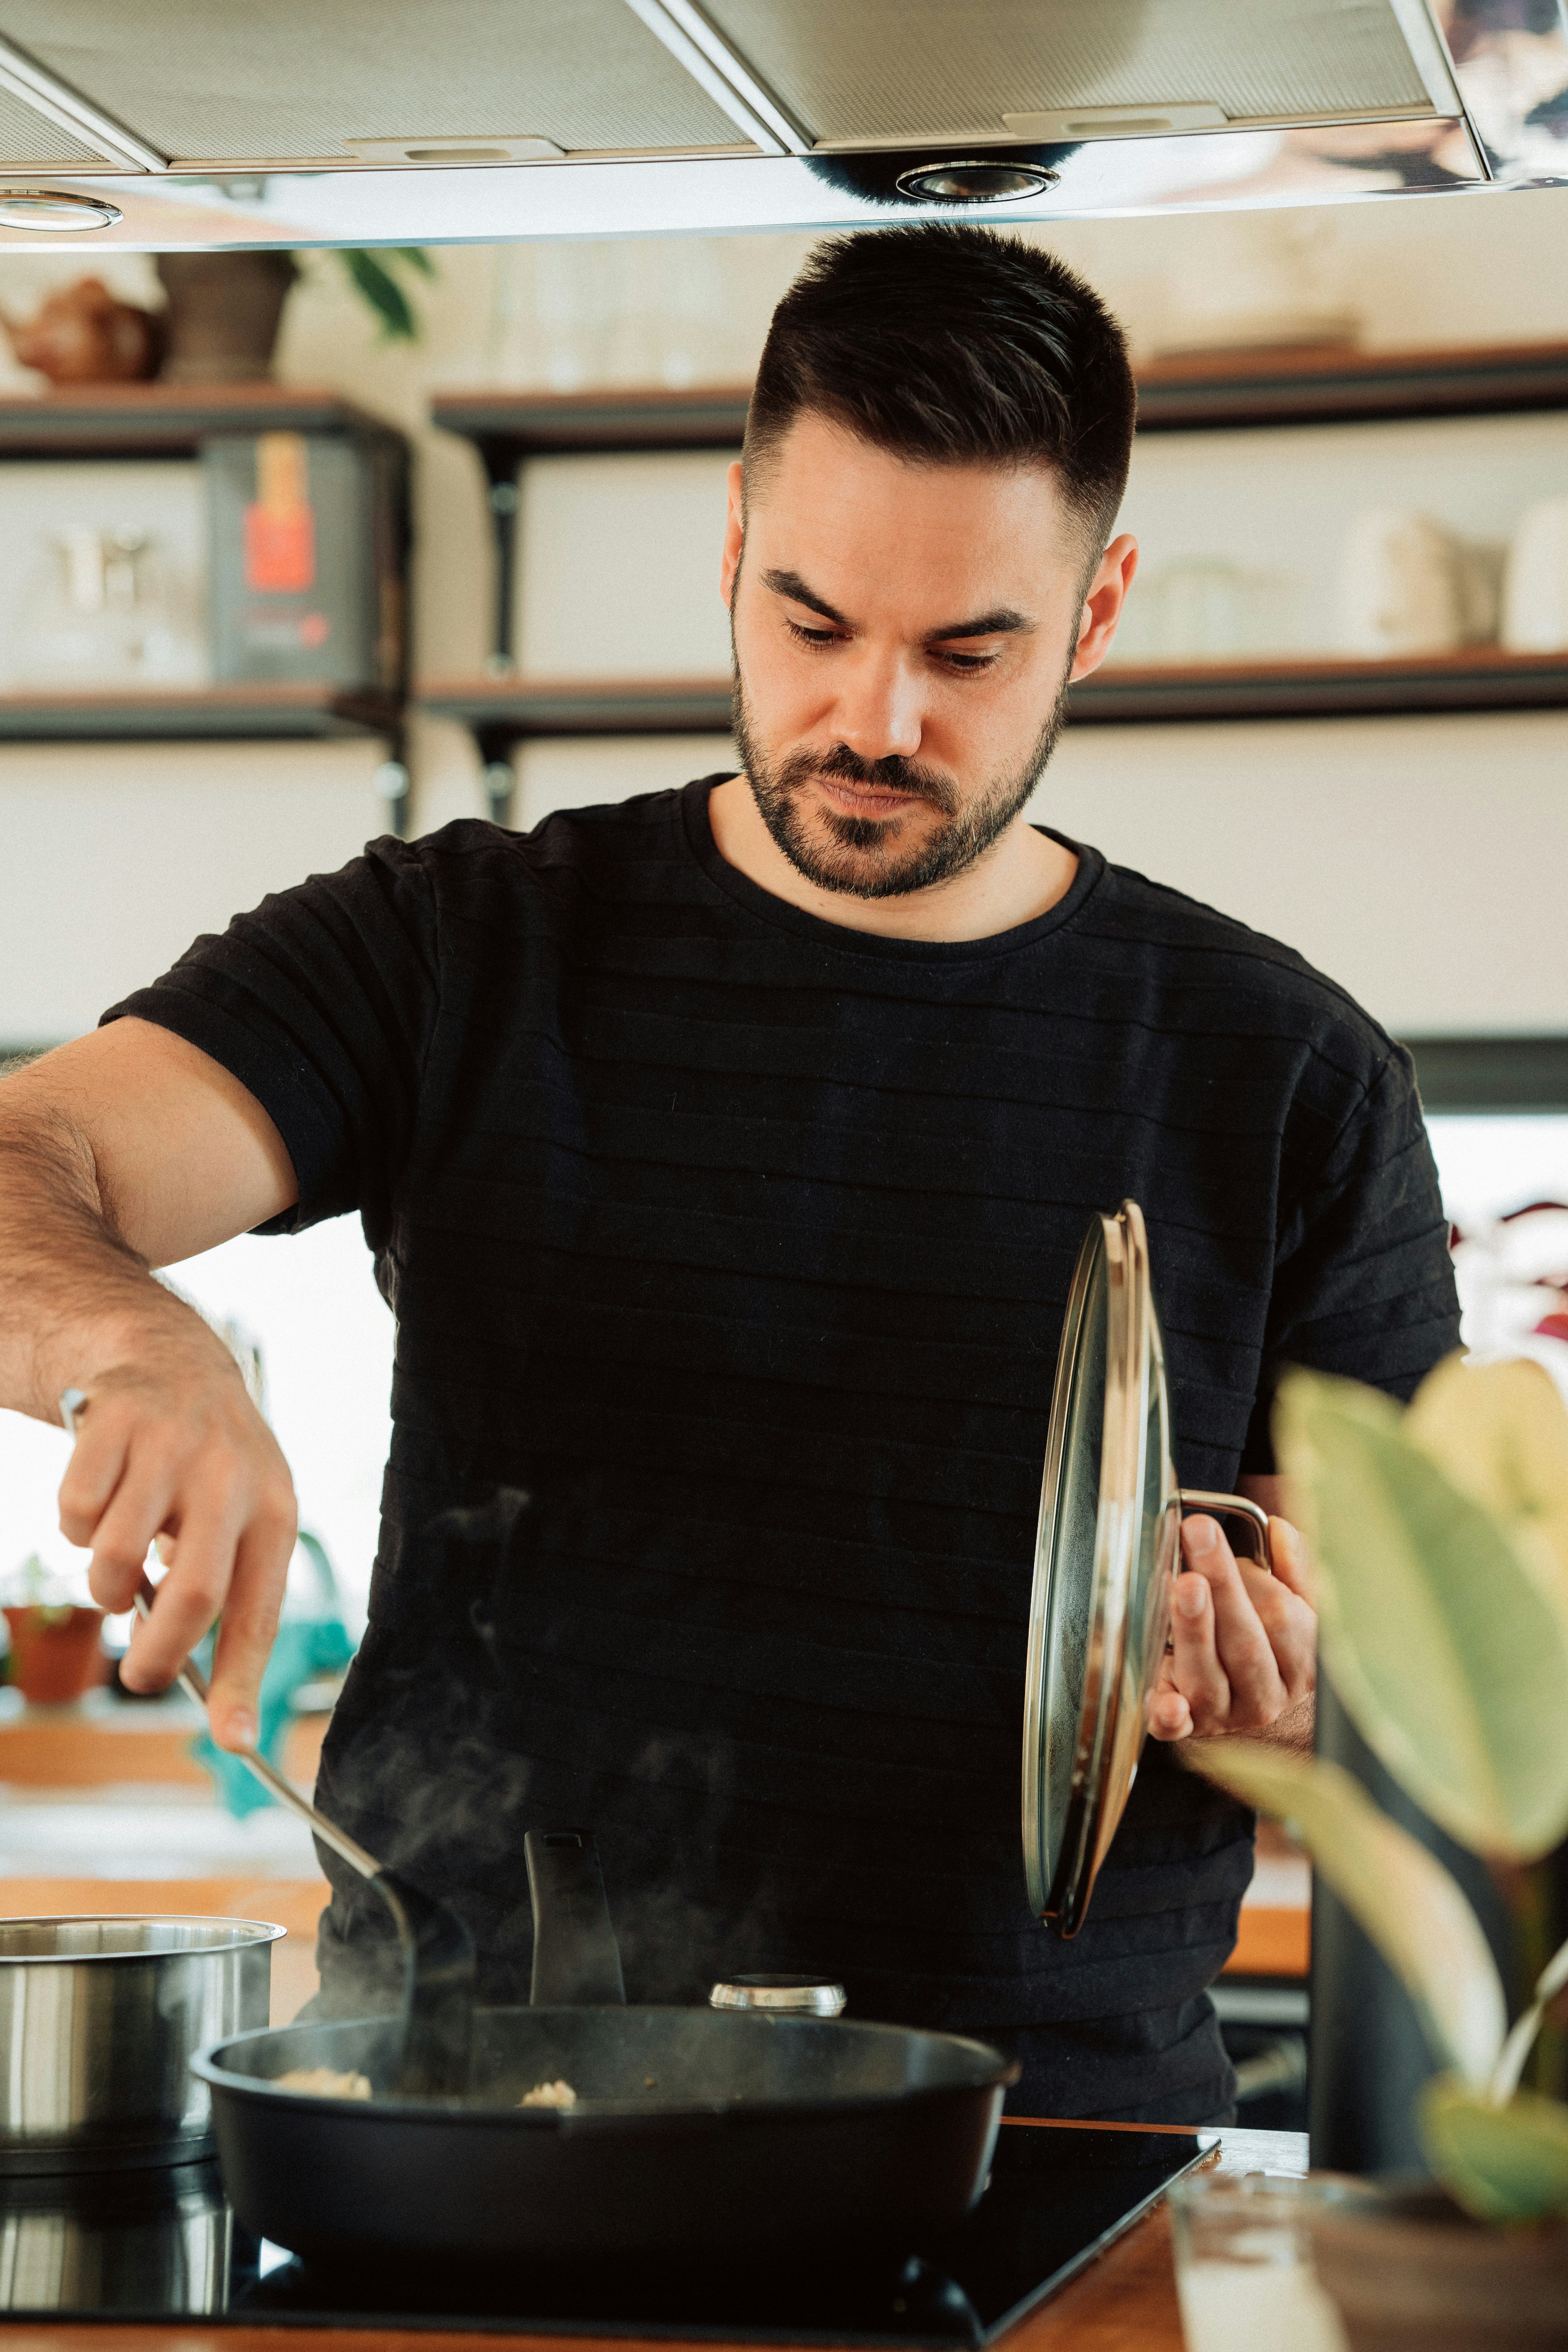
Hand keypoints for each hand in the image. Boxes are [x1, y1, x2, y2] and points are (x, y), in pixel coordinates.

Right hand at [57, 1331, 296, 1749]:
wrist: (169, 1357)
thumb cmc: (208, 1464)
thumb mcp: (241, 1514)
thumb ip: (225, 1589)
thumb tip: (211, 1698)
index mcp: (272, 1509)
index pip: (259, 1610)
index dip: (243, 1680)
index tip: (234, 1741)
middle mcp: (229, 1477)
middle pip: (194, 1596)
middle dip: (159, 1657)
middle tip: (142, 1677)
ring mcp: (171, 1447)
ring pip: (115, 1560)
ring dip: (105, 1584)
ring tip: (122, 1563)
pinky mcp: (113, 1424)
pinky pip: (73, 1514)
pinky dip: (74, 1524)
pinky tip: (100, 1498)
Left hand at [1148, 1512, 1315, 1746]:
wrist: (1239, 1700)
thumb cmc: (1259, 1636)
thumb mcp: (1288, 1603)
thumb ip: (1290, 1567)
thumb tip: (1280, 1530)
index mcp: (1300, 1664)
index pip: (1285, 1621)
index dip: (1256, 1580)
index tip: (1219, 1535)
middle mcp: (1266, 1696)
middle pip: (1246, 1645)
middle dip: (1223, 1588)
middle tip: (1198, 1535)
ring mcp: (1224, 1716)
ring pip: (1208, 1677)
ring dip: (1194, 1630)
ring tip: (1184, 1584)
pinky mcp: (1185, 1727)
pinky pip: (1175, 1728)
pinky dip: (1170, 1715)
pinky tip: (1168, 1704)